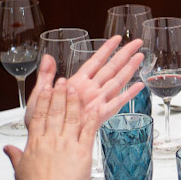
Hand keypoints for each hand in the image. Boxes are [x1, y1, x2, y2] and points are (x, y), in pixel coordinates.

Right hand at [7, 81, 99, 179]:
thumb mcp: (21, 170)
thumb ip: (16, 156)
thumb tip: (8, 150)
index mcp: (36, 144)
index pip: (39, 117)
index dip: (43, 102)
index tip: (46, 90)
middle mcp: (52, 141)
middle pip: (55, 113)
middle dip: (59, 95)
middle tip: (62, 82)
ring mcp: (68, 145)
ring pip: (71, 118)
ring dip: (74, 102)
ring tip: (76, 89)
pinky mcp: (83, 151)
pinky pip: (88, 131)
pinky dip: (92, 118)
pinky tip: (95, 107)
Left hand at [26, 36, 143, 128]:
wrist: (44, 141)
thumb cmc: (40, 119)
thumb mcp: (40, 94)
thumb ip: (46, 76)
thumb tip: (47, 57)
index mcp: (77, 82)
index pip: (95, 61)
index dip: (106, 49)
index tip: (117, 38)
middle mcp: (91, 90)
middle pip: (111, 68)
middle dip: (125, 54)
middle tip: (138, 42)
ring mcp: (97, 101)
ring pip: (117, 81)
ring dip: (129, 69)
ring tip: (140, 57)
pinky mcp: (100, 115)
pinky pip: (117, 103)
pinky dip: (128, 95)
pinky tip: (139, 86)